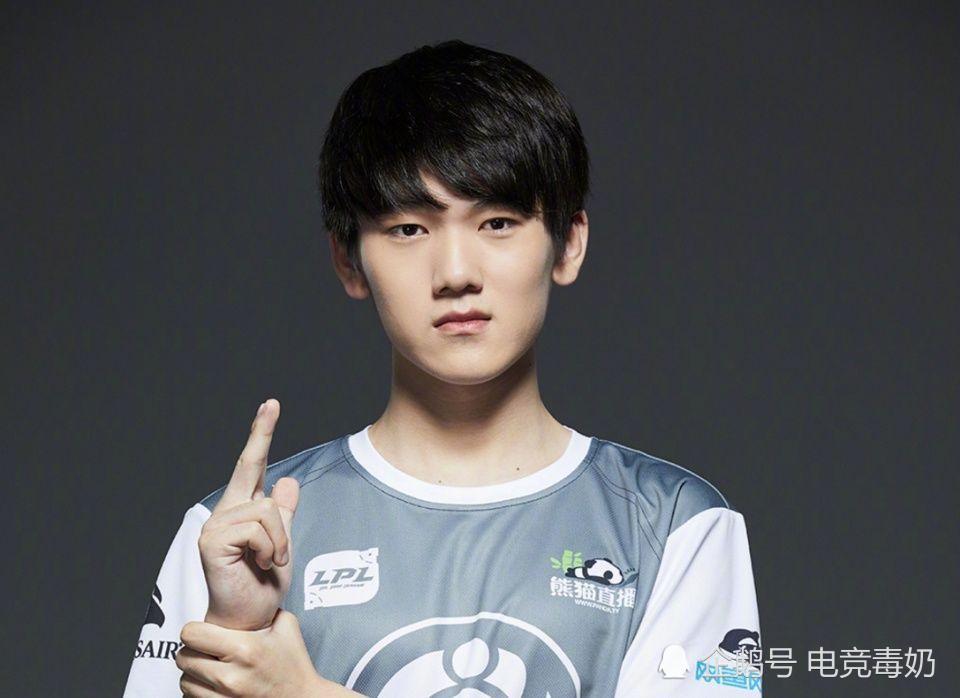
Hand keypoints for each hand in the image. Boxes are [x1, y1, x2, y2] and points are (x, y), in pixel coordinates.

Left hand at [177, 610, 362, 696]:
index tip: (204, 632)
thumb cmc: (294, 665)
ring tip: (213, 667)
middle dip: (194, 651)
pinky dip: (198, 690)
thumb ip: (263, 609)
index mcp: (245, 649)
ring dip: (195, 673)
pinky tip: (214, 684)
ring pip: (184, 681)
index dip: (195, 630)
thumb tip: (246, 597)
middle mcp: (231, 676)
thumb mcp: (286, 626)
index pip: (191, 635)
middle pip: (183, 658)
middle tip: (208, 650)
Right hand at [199, 398, 299, 630]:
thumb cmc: (263, 587)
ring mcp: (216, 524)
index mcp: (243, 510)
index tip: (270, 404)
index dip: (260, 434)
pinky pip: (259, 529)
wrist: (250, 620)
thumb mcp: (283, 545)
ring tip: (272, 562)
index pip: (253, 465)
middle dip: (261, 433)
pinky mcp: (212, 539)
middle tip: (272, 404)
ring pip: (266, 509)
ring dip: (281, 541)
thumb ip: (283, 516)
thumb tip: (286, 481)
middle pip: (253, 468)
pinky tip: (262, 566)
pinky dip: (271, 549)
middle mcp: (226, 511)